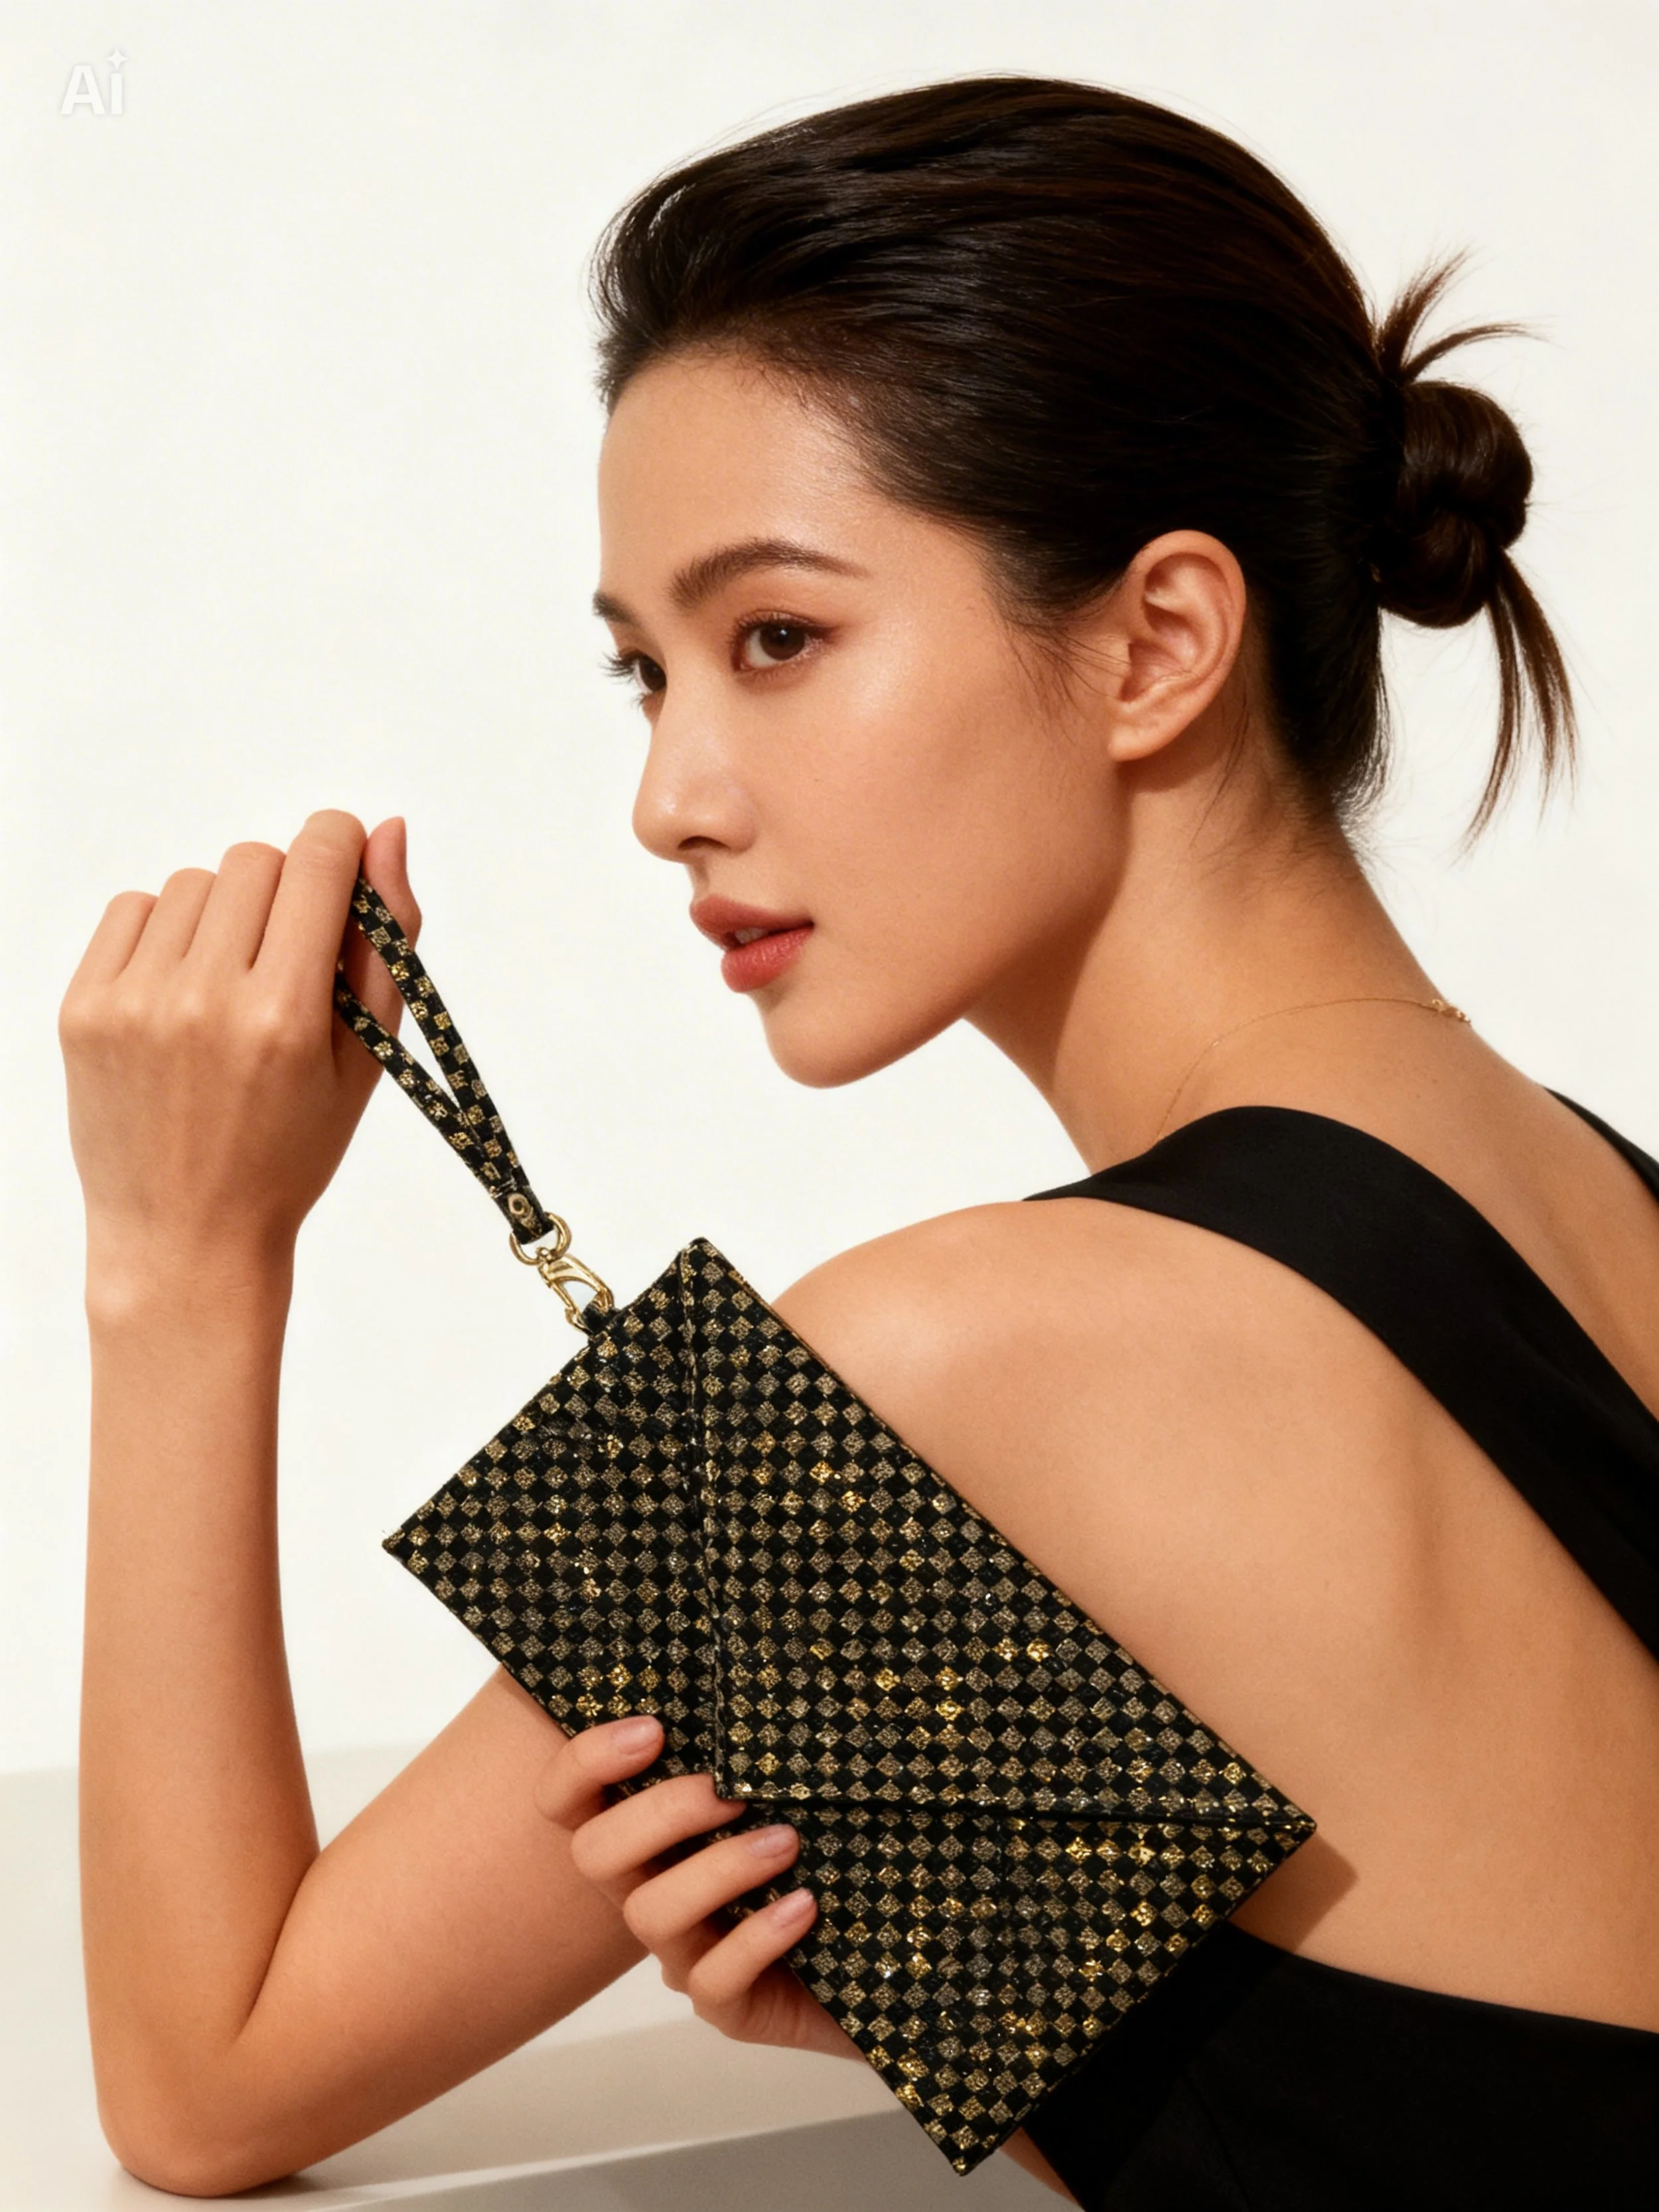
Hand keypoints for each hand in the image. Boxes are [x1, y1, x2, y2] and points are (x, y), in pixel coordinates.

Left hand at [61, 810, 418, 1283]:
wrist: (185, 1235)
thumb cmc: (290, 1152)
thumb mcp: (365, 1059)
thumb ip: (386, 942)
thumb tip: (386, 832)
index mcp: (288, 1016)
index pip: (316, 862)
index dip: (340, 843)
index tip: (344, 859)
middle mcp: (206, 1001)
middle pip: (255, 860)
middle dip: (286, 888)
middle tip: (290, 955)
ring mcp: (135, 1002)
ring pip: (195, 882)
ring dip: (224, 914)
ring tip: (233, 985)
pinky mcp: (84, 1007)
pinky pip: (134, 909)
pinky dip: (167, 934)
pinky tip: (184, 991)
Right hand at [535, 1715, 859, 2064]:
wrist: (882, 1959)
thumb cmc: (827, 1856)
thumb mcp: (784, 1794)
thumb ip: (753, 1755)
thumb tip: (766, 1683)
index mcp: (650, 1835)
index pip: (567, 1800)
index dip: (586, 1763)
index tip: (653, 1729)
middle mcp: (650, 1890)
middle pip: (596, 1854)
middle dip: (660, 1812)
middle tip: (729, 1791)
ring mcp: (683, 1953)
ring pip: (651, 1914)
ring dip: (717, 1869)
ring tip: (785, 1842)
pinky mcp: (727, 2007)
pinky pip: (713, 1982)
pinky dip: (756, 1937)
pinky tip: (803, 1906)